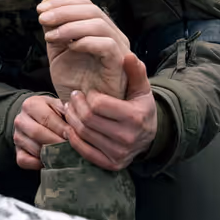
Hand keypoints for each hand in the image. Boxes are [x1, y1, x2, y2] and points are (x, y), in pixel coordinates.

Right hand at [13, 95, 70, 169]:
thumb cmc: (52, 112)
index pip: (47, 118)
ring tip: (66, 155)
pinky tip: (51, 161)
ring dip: (51, 154)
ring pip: (34, 149)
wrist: (34, 119)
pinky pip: (25, 161)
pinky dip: (38, 164)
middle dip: (57, 142)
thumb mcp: (59, 106)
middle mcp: (20, 120)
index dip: (62, 129)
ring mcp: (17, 137)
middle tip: (72, 148)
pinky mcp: (17, 151)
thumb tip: (78, 125)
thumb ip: (68, 112)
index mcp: (31, 105)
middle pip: (38, 133)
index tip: (74, 136)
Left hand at [38, 0, 129, 100]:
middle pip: (92, 10)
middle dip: (63, 11)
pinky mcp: (119, 66)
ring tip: (50, 36)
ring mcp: (118, 50)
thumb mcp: (58, 53)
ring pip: (99, 25)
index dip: (63, 2)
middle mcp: (112, 36)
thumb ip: (54, 31)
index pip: (86, 5)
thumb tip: (45, 5)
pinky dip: (86, 41)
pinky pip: (107, 45)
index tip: (40, 9)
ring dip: (70, 26)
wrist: (82, 112)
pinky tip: (69, 47)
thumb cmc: (74, 84)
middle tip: (42, 19)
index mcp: (99, 31)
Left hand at [63, 53, 157, 170]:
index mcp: (135, 117)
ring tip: (70, 110)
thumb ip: (135, 72)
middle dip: (76, 106)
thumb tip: (128, 55)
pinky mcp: (111, 164)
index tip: (86, 92)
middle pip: (87, 119)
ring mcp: (119, 153)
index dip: (88, 96)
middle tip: (73, 98)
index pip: (98, 104)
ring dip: (71, 119)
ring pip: (82, 133)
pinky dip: (73, 138)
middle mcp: (128, 138)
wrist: (148, 137)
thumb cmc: (140, 108)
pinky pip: (83, 151)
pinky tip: (71, 127)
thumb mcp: (141, 89)